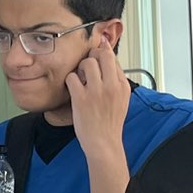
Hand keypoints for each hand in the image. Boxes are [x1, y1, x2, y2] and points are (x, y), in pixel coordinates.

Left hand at [65, 37, 129, 159]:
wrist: (104, 143)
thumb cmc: (110, 123)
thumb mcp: (122, 100)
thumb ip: (116, 80)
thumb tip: (107, 59)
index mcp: (122, 86)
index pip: (113, 58)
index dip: (103, 51)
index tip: (98, 49)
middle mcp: (111, 86)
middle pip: (102, 55)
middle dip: (92, 55)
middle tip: (88, 64)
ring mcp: (96, 92)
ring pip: (87, 62)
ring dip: (81, 67)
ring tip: (81, 78)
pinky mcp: (81, 99)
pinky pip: (72, 77)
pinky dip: (70, 80)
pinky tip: (74, 88)